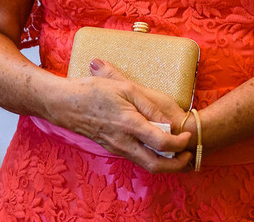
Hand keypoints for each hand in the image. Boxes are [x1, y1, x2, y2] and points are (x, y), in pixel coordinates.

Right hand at [45, 58, 192, 171]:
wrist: (65, 103)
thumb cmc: (94, 91)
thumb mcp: (124, 88)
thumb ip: (148, 105)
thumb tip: (166, 121)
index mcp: (130, 124)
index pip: (163, 142)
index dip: (180, 143)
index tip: (187, 136)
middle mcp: (124, 142)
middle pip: (157, 165)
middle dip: (177, 165)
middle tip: (188, 156)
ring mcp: (117, 148)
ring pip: (146, 165)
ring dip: (165, 164)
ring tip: (177, 154)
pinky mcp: (112, 148)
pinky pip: (136, 159)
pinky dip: (151, 158)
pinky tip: (156, 148)